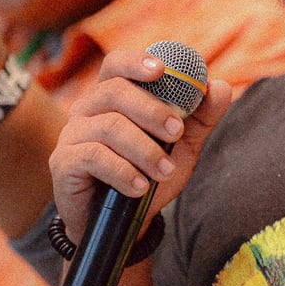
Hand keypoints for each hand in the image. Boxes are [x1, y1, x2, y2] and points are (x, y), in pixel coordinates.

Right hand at [49, 48, 232, 240]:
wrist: (123, 223)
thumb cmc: (148, 173)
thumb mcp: (181, 145)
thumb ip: (200, 117)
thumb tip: (221, 88)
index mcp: (113, 96)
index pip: (117, 65)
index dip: (136, 62)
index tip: (162, 70)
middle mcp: (88, 108)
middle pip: (115, 91)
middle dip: (151, 110)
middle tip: (177, 132)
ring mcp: (72, 134)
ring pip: (109, 126)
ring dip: (144, 149)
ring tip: (165, 171)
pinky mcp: (63, 162)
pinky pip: (93, 156)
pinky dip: (123, 171)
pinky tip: (140, 187)